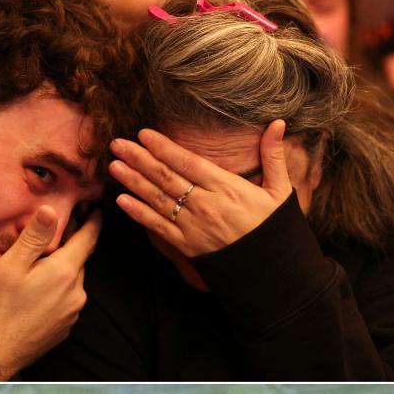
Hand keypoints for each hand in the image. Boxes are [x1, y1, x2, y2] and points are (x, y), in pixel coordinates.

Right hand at [0, 207, 98, 379]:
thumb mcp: (10, 266)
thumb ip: (34, 237)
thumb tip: (51, 211)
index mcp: (64, 272)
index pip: (88, 239)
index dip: (92, 222)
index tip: (95, 210)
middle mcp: (75, 293)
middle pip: (79, 261)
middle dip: (71, 246)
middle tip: (57, 232)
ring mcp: (71, 314)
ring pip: (71, 282)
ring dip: (61, 270)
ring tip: (40, 264)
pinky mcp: (63, 329)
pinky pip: (65, 301)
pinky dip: (56, 290)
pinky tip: (36, 292)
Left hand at [110, 122, 292, 256]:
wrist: (270, 269)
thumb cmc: (273, 227)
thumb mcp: (279, 190)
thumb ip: (273, 156)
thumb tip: (279, 124)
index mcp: (226, 187)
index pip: (188, 162)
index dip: (164, 147)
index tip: (144, 134)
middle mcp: (205, 204)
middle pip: (165, 177)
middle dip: (139, 159)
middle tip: (117, 144)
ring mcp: (192, 225)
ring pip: (157, 199)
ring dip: (132, 181)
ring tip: (113, 166)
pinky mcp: (185, 244)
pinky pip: (157, 226)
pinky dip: (138, 213)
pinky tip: (121, 200)